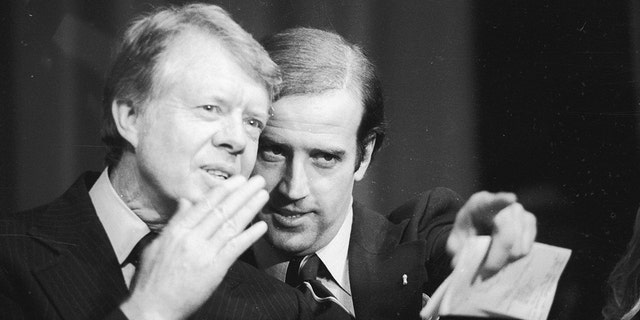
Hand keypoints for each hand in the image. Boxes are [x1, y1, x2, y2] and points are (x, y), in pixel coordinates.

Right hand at [120, 175, 268, 319]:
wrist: (152, 308)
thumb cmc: (152, 279)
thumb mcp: (158, 244)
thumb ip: (175, 221)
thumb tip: (185, 200)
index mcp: (176, 231)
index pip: (205, 205)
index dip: (224, 190)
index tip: (239, 180)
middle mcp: (191, 238)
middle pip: (221, 210)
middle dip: (242, 193)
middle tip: (257, 180)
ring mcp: (203, 253)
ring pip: (230, 225)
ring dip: (249, 208)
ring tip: (262, 195)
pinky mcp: (214, 270)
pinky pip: (235, 248)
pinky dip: (249, 236)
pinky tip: (261, 226)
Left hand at [446, 191, 536, 277]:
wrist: (478, 227)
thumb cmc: (467, 233)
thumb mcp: (455, 242)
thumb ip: (456, 251)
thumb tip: (458, 263)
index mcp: (480, 204)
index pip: (492, 201)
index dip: (502, 200)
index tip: (510, 199)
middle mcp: (504, 205)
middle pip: (507, 237)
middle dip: (496, 259)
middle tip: (484, 272)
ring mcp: (520, 212)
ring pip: (518, 247)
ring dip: (505, 260)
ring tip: (493, 258)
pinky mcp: (530, 222)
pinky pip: (527, 248)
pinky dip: (515, 258)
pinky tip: (504, 253)